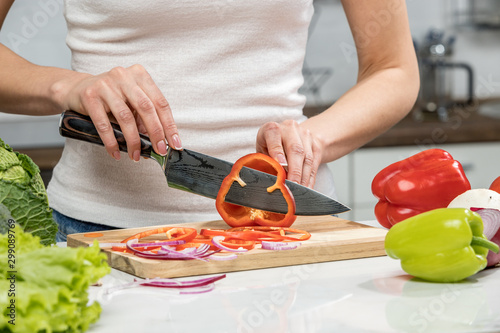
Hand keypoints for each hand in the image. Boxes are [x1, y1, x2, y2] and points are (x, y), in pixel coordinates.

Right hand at [56, 64, 181, 160]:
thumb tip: (159, 141)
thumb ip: (144, 116)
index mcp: (139, 75)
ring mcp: (106, 84)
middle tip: (159, 150)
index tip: (174, 143)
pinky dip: (111, 141)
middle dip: (155, 133)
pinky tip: (116, 152)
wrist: (75, 89)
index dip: (169, 124)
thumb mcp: (130, 101)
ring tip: (136, 155)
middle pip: (146, 108)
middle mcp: (123, 76)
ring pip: (126, 117)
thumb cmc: (110, 98)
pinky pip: (104, 124)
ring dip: (133, 140)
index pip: (160, 102)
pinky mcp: (90, 96)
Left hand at [256, 120, 321, 187]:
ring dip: (303, 177)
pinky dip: (310, 178)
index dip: (277, 151)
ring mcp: (305, 135)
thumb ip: (265, 161)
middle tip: (292, 186)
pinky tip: (306, 188)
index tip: (280, 166)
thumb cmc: (270, 146)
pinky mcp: (315, 145)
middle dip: (294, 171)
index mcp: (272, 128)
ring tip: (299, 191)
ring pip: (307, 158)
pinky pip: (314, 164)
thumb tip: (270, 180)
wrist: (291, 134)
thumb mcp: (262, 151)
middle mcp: (290, 128)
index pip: (274, 135)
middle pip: (295, 149)